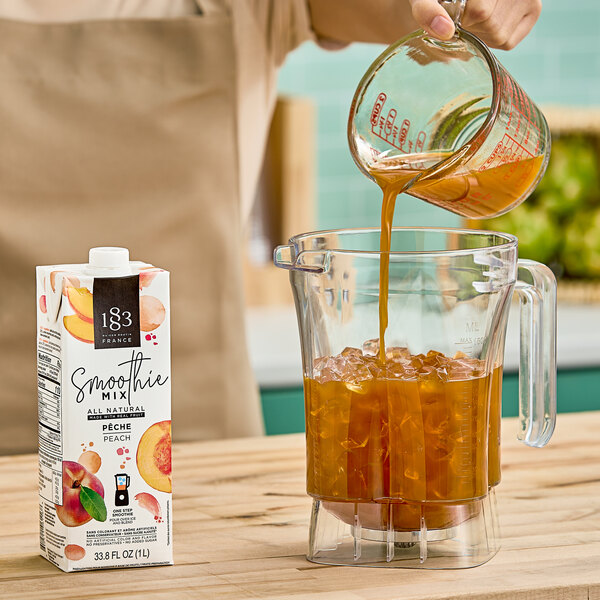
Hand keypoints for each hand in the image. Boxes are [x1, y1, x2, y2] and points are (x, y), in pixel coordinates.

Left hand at [408, 0, 541, 48]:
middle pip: (491, 26)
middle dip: (472, 28)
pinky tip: (487, 24)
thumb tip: (445, 31)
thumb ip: (426, 10)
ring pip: (500, 36)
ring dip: (481, 34)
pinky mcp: (533, 10)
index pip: (479, 12)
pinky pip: (508, 41)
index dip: (463, 18)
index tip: (456, 11)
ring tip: (475, 18)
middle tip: (465, 16)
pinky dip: (493, 40)